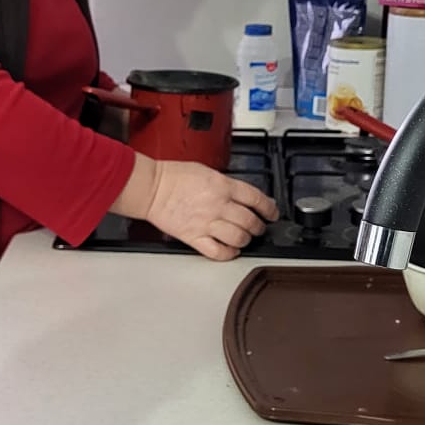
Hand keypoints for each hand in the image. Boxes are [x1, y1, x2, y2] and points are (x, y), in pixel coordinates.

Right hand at [145, 160, 278, 259]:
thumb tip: (241, 195)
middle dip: (259, 226)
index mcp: (223, 186)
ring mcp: (207, 223)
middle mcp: (218, 206)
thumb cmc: (174, 177)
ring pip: (239, 238)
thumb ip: (226, 184)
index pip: (257, 199)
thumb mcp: (207, 171)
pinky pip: (218, 252)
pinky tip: (230, 249)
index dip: (269, 208)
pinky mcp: (195, 237)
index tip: (272, 213)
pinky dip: (229, 253)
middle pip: (251, 221)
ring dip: (246, 240)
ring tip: (244, 238)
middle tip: (259, 227)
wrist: (152, 189)